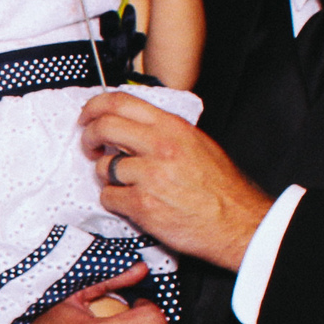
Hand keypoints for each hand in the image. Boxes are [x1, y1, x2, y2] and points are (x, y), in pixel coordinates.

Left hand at [79, 91, 270, 269]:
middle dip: (88, 138)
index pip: (120, 102)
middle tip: (90, 148)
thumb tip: (132, 128)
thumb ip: (164, 132)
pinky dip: (115, 201)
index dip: (94, 107)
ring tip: (127, 184)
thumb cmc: (220, 187)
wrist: (237, 222)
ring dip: (107, 178)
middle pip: (103, 128)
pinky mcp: (142, 204)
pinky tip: (133, 202)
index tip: (86, 117)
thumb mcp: (197, 144)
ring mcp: (150, 175)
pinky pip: (109, 197)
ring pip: (103, 168)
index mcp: (173, 127)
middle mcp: (160, 146)